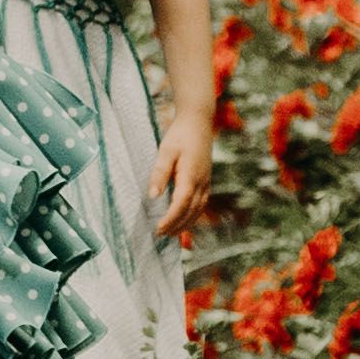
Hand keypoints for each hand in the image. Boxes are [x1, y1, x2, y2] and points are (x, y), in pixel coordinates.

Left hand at [146, 111, 213, 241]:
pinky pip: (201, 204)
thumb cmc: (179, 136)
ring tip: (170, 233)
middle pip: (191, 211)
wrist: (198, 123)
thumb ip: (159, 174)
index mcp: (191, 176)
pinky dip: (192, 215)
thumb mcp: (165, 152)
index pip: (181, 204)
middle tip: (160, 235)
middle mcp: (202, 182)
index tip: (158, 229)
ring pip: (198, 210)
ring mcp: (206, 182)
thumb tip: (153, 196)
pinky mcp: (206, 181)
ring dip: (185, 223)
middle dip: (176, 226)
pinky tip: (183, 219)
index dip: (170, 219)